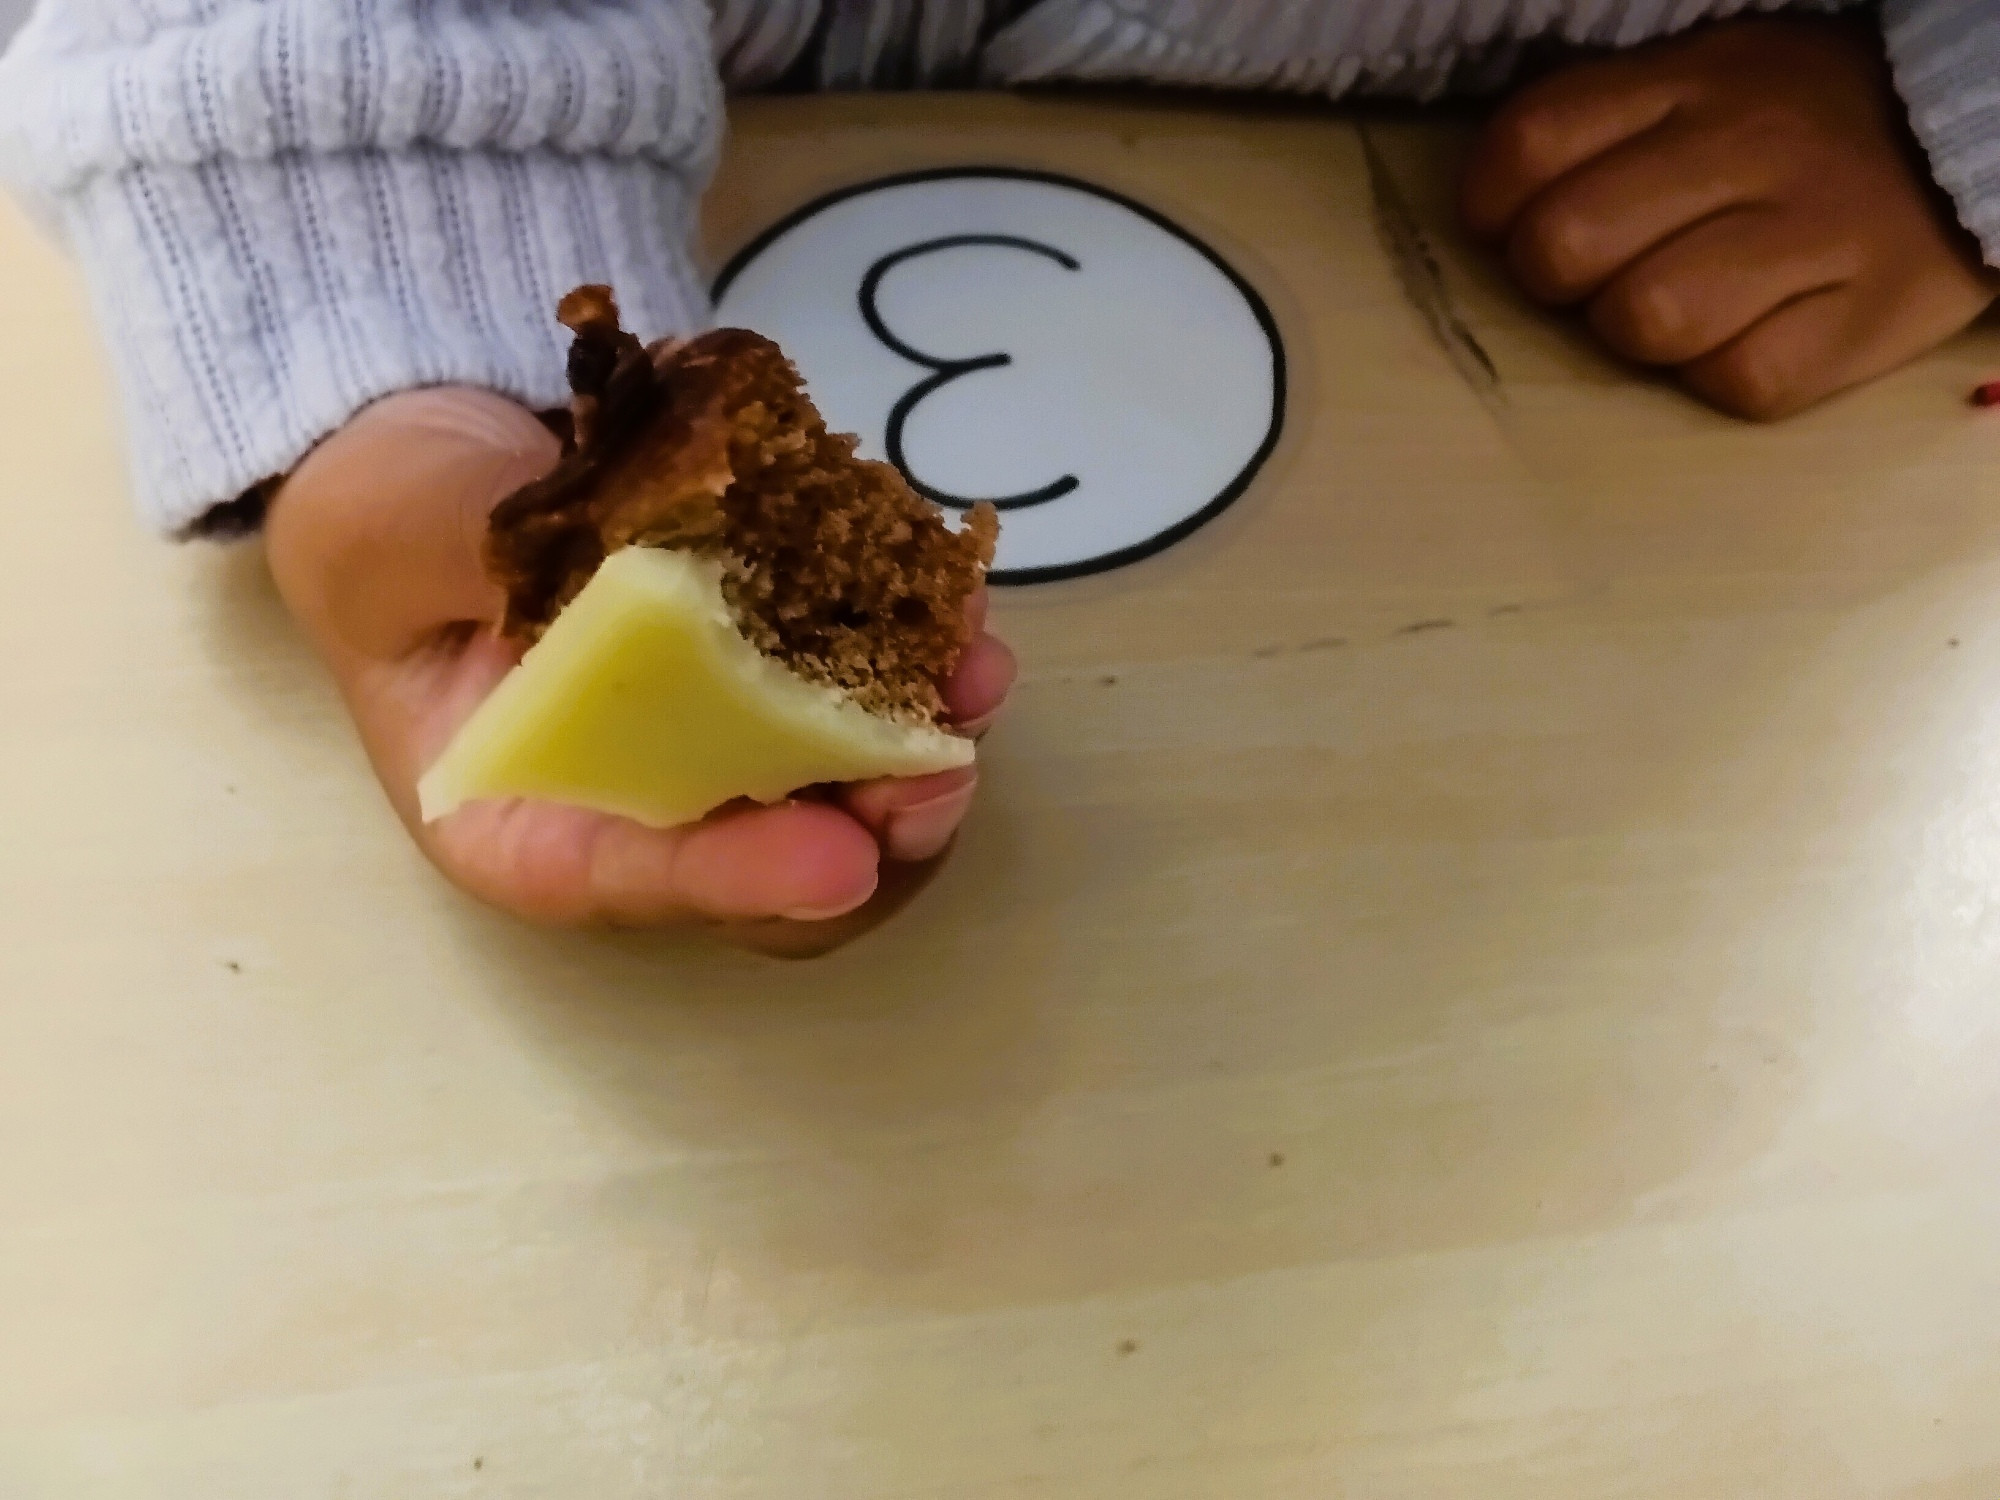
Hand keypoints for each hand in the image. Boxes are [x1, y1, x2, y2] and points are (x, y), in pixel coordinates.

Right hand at [265, 386, 1014, 944]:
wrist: (444, 442)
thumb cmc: (391, 516)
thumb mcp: (399, 534)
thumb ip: (482, 563)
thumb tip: (607, 576)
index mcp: (524, 816)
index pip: (634, 878)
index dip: (741, 879)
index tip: (838, 860)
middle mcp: (639, 798)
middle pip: (772, 858)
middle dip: (871, 832)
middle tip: (935, 777)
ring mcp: (719, 733)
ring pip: (846, 785)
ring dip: (925, 744)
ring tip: (976, 679)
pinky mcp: (777, 659)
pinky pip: (867, 681)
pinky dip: (920, 654)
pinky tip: (960, 604)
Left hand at [1461, 18, 1999, 418]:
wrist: (1974, 143)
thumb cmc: (1804, 125)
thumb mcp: (1703, 82)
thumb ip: (1599, 127)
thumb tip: (1486, 208)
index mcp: (1695, 80)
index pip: (1531, 144)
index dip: (1492, 205)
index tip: (1512, 227)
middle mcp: (1751, 148)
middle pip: (1567, 244)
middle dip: (1556, 279)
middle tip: (1597, 277)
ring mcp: (1815, 235)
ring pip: (1645, 320)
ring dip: (1638, 333)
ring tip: (1679, 306)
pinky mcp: (1864, 324)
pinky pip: (1738, 381)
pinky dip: (1724, 375)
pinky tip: (1747, 338)